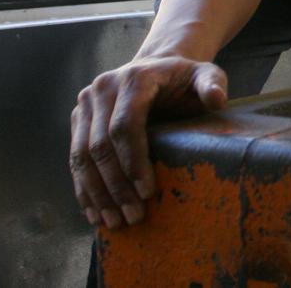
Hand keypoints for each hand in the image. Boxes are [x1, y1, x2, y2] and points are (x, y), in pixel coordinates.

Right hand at [69, 57, 227, 229]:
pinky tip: (95, 213)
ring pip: (81, 155)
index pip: (125, 125)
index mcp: (133, 78)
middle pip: (99, 145)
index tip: (147, 192)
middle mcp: (102, 88)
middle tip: (132, 216)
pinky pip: (75, 158)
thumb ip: (213, 84)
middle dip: (116, 185)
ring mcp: (85, 104)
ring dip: (96, 193)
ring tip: (114, 222)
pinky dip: (84, 188)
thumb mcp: (206, 75)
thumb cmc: (186, 79)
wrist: (159, 67)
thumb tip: (216, 100)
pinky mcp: (78, 120)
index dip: (133, 161)